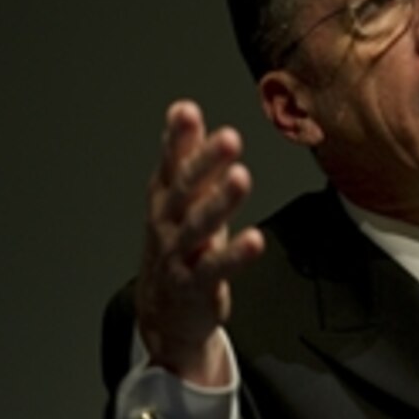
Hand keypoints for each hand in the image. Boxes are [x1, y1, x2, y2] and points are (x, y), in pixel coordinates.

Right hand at [136, 100, 264, 385]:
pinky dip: (235, 255)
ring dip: (220, 202)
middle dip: (203, 163)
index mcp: (165, 198)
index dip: (177, 138)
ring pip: (197, 227)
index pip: (170, 163)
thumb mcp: (179, 197)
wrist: (164, 310)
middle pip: (184, 190)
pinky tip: (254, 240)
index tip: (187, 111)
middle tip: (228, 138)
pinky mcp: (196, 285)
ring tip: (241, 177)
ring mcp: (179, 255)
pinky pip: (215, 268)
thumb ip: (183, 154)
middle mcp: (168, 223)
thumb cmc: (179, 243)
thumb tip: (183, 109)